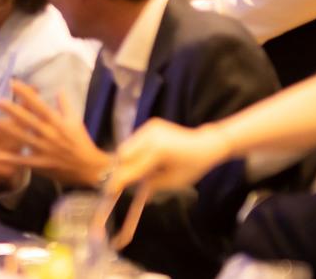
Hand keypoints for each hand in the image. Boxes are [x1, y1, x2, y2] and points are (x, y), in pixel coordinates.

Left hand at [0, 79, 110, 188]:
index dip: (27, 94)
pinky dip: (9, 159)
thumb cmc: (81, 143)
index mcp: (57, 123)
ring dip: (8, 131)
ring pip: (23, 138)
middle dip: (14, 111)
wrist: (90, 168)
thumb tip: (59, 89)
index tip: (13, 84)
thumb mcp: (75, 121)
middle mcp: (50, 134)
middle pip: (29, 121)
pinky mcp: (41, 164)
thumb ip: (65, 105)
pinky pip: (23, 161)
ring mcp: (45, 150)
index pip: (40, 105)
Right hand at [108, 118, 230, 194]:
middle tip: (121, 182)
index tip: (110, 190)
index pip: (133, 167)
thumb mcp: (174, 182)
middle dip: (121, 169)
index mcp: (159, 150)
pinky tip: (143, 159)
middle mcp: (151, 135)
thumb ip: (151, 184)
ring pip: (126, 147)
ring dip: (127, 160)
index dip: (120, 179)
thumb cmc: (193, 166)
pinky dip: (134, 152)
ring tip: (135, 171)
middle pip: (124, 154)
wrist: (206, 144)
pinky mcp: (149, 124)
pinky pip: (134, 141)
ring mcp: (149, 127)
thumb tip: (132, 189)